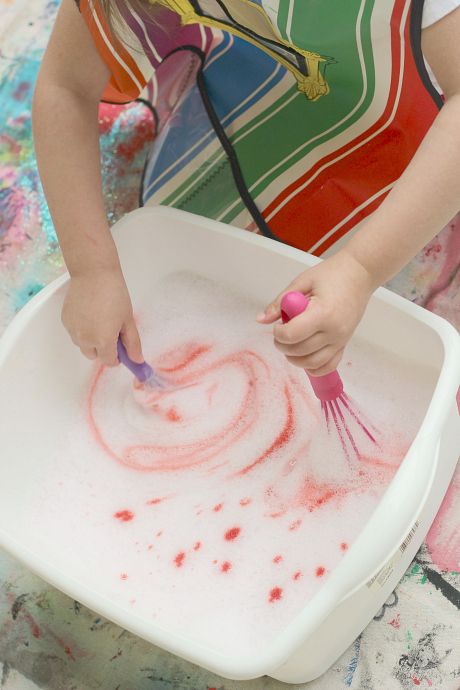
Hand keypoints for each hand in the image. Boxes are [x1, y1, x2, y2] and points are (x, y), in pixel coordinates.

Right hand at [61, 267, 143, 366]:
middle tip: (111, 331)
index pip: (109, 361)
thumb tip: (137, 360)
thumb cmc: (114, 294)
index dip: (117, 357)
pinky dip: (82, 329)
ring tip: (99, 320)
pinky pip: (74, 332)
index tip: (121, 349)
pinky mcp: (65, 320)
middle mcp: (85, 339)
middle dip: (103, 349)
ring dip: (91, 340)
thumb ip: (132, 342)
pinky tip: (89, 313)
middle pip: (94, 355)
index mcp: (103, 341)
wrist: (93, 274)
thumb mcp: (127, 319)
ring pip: (82, 345)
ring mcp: (72, 330)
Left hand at [256, 250, 375, 375]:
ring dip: (295, 359)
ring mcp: (341, 339)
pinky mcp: (344, 343)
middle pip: (300, 351)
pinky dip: (314, 367)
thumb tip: (261, 320)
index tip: (278, 325)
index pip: (292, 335)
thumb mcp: (302, 282)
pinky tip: (305, 356)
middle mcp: (334, 330)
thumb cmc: (333, 274)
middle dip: (283, 345)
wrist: (360, 274)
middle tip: (280, 334)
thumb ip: (280, 302)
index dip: (278, 333)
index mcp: (322, 313)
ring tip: (290, 344)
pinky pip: (329, 366)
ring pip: (312, 363)